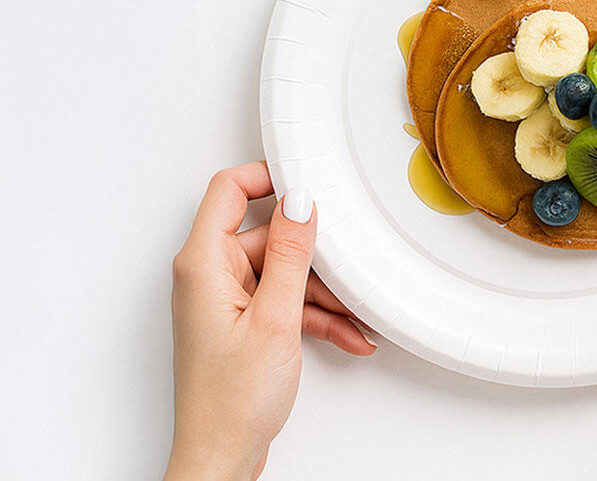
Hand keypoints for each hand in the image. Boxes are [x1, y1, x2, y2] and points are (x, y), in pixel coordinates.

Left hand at [166, 162, 376, 480]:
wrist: (221, 457)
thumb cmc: (231, 401)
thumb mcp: (276, 318)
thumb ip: (291, 254)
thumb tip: (301, 200)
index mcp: (205, 263)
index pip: (229, 190)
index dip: (269, 177)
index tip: (310, 180)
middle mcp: (211, 275)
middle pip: (270, 236)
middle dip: (316, 257)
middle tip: (351, 266)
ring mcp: (227, 299)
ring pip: (284, 272)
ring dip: (323, 294)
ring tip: (357, 316)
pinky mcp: (242, 322)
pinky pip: (284, 301)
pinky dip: (315, 316)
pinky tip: (348, 335)